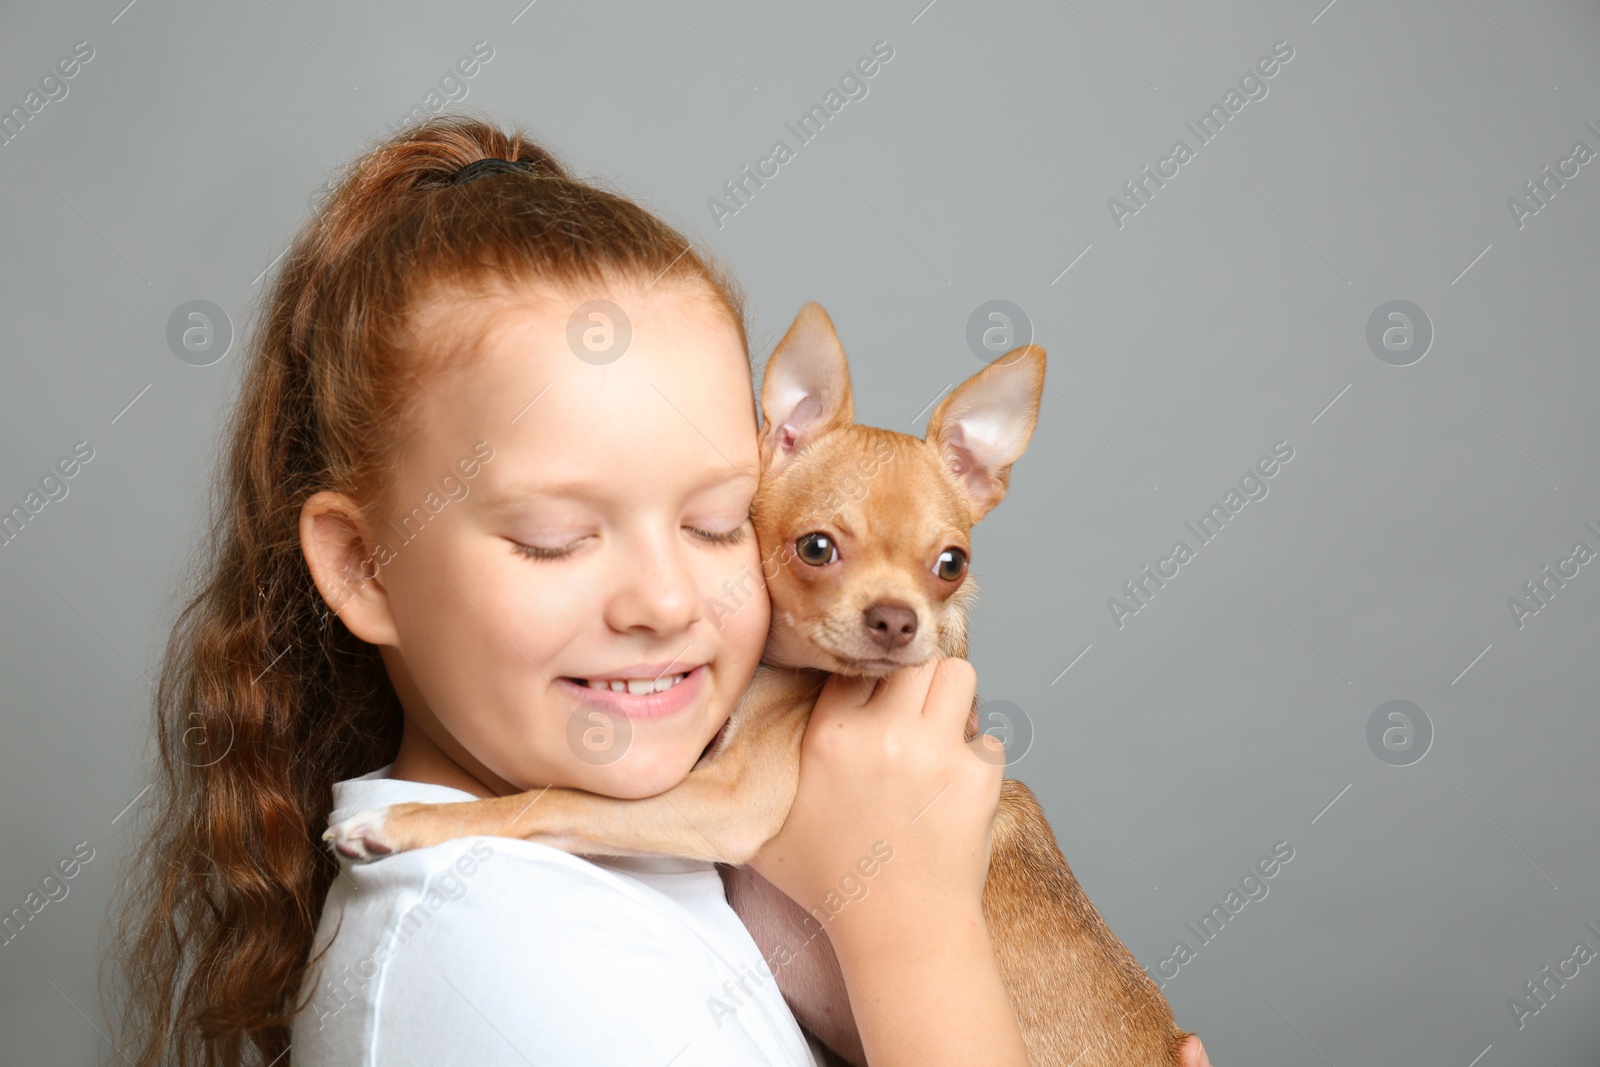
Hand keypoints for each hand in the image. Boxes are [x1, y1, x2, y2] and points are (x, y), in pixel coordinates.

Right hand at [750, 657, 1026, 1065]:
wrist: (900, 933)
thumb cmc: (831, 888)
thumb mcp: (767, 834)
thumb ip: (748, 786)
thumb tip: (712, 759)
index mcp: (830, 737)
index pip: (852, 665)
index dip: (862, 678)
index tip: (867, 700)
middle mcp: (885, 734)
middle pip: (912, 656)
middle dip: (912, 675)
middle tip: (909, 707)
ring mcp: (937, 751)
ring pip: (959, 675)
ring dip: (950, 698)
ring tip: (937, 730)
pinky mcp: (979, 775)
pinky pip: (987, 738)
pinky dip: (974, 756)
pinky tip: (954, 787)